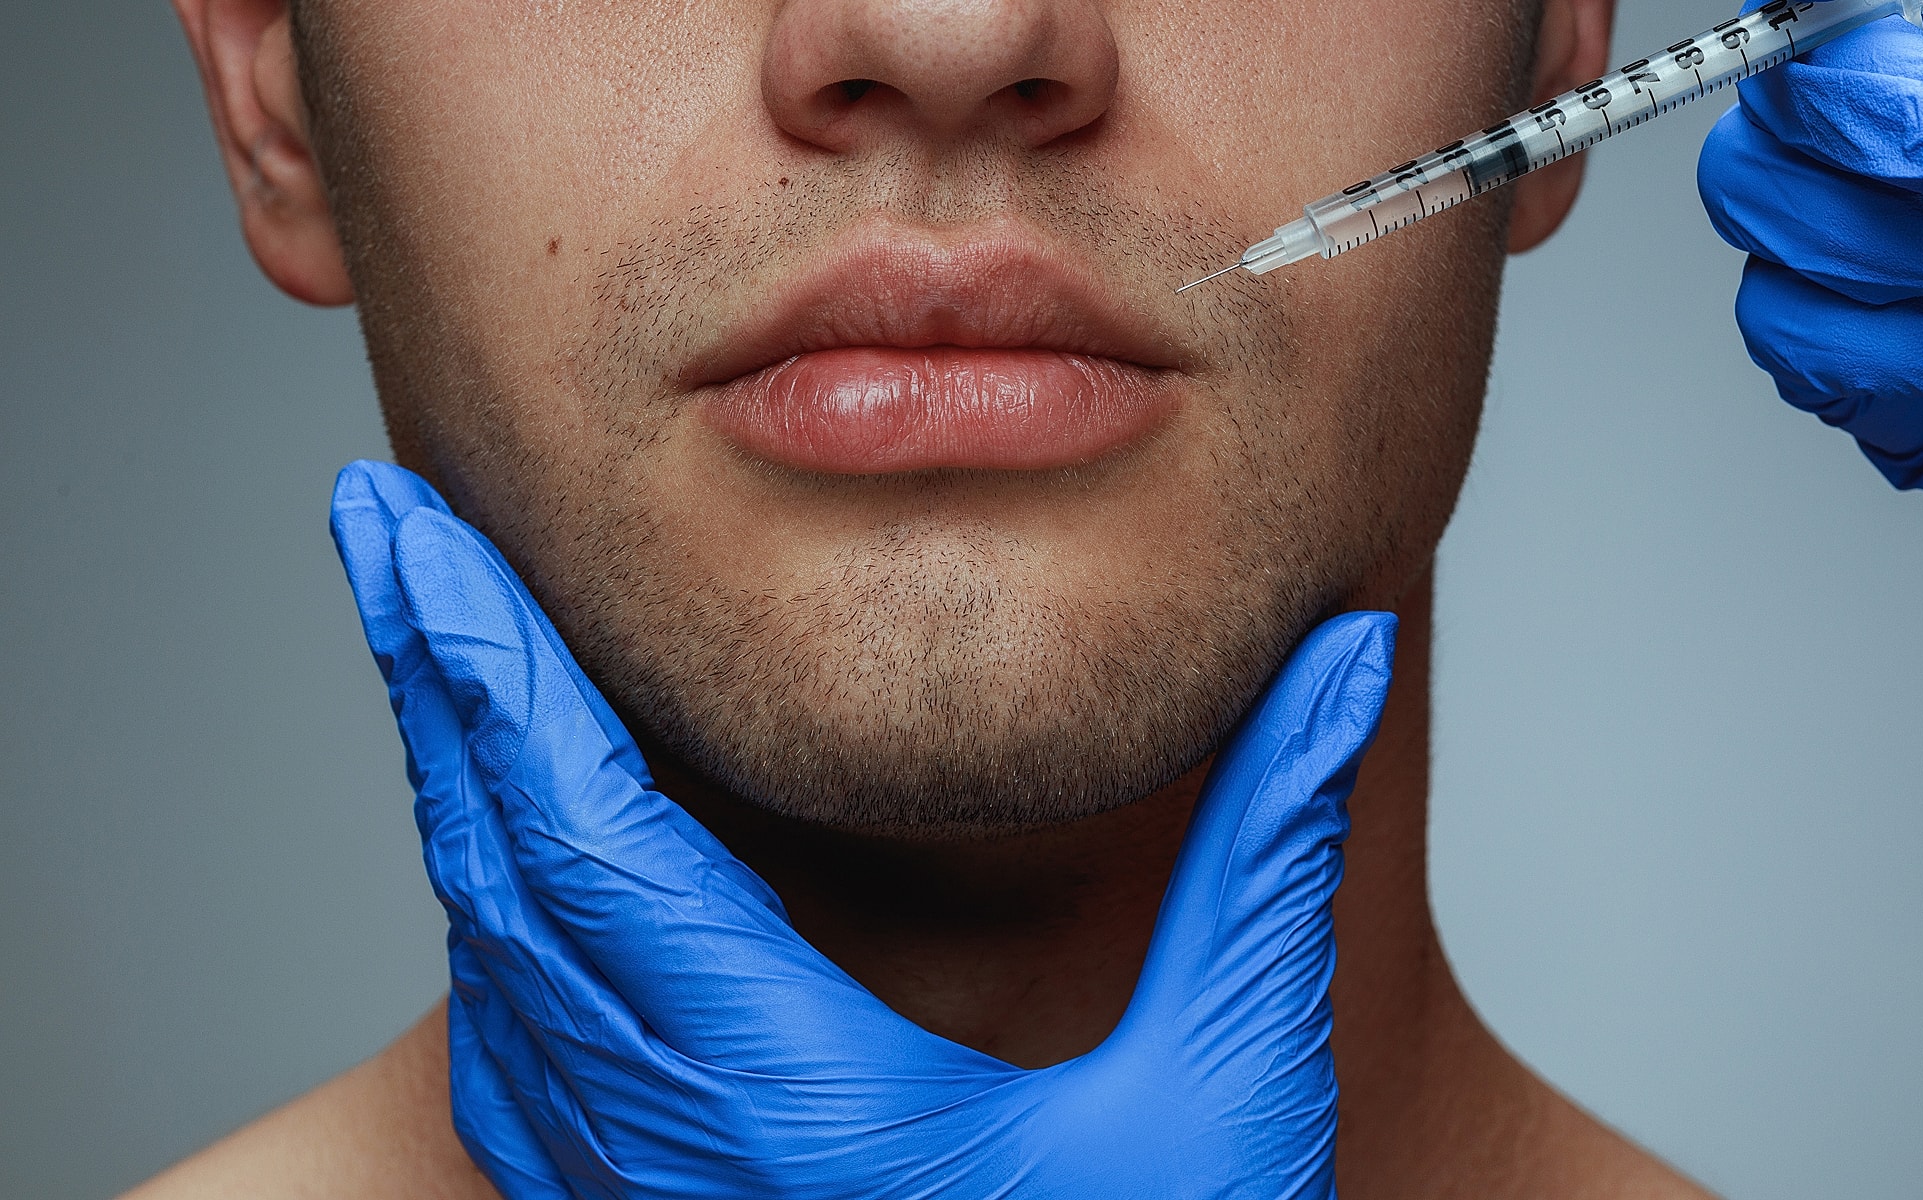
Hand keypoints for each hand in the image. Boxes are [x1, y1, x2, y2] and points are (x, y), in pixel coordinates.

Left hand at [329, 459, 1396, 1199]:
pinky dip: (495, 922)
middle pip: (501, 872)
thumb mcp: (1228, 1090)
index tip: (412, 532)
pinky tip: (507, 861)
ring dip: (461, 791)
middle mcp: (676, 1153)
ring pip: (493, 965)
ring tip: (444, 644)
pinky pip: (520, 1059)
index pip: (588, 836)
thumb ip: (1269, 859)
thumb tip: (1342, 659)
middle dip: (435, 680)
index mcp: (788, 1096)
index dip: (491, 668)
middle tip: (382, 526)